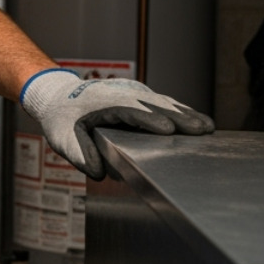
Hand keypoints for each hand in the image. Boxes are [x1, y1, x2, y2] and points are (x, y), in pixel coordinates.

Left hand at [21, 69, 213, 177]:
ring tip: (207, 128)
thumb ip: (81, 156)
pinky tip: (197, 121)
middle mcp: (119, 93)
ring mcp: (130, 91)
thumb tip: (100, 172)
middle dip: (177, 117)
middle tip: (201, 131)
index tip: (168, 130)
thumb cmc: (60, 119)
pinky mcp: (138, 95)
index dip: (149, 120)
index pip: (128, 110)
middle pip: (152, 104)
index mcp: (100, 103)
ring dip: (184, 113)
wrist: (56, 96)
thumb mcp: (63, 139)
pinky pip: (162, 102)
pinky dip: (180, 110)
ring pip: (161, 101)